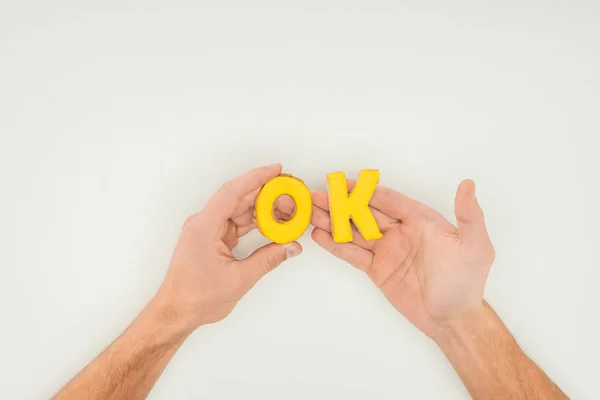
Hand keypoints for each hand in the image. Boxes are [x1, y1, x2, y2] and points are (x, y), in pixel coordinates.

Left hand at [152, 164, 301, 334]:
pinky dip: (254, 224)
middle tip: (291, 198)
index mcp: (204, 227)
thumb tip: (291, 246)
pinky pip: (236, 224)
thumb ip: (268, 259)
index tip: (276, 170)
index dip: (255, 178)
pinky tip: (272, 226)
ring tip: (286, 212)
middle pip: (238, 199)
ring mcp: (207, 231)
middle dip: (266, 196)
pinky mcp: (211, 240)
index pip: (232, 192)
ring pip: (238, 211)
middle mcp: (203, 224)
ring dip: (262, 211)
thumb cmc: (196, 298)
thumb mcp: (239, 279)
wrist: (176, 313)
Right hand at [310, 179, 494, 337]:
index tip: (345, 183)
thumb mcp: (475, 246)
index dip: (366, 191)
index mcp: (420, 220)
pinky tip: (319, 235)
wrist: (453, 318)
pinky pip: (353, 253)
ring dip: (332, 221)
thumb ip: (469, 215)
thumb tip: (468, 184)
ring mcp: (386, 250)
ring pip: (354, 231)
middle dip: (340, 203)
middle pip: (364, 212)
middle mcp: (400, 231)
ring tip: (308, 211)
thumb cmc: (467, 282)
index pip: (388, 200)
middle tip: (316, 195)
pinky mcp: (377, 269)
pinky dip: (335, 244)